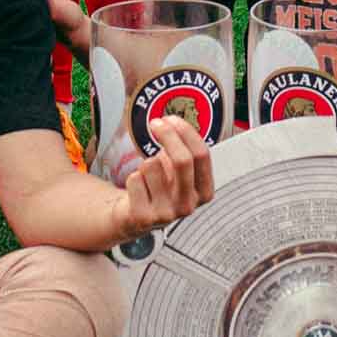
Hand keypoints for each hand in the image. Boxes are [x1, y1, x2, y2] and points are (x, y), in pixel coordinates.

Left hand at [111, 114, 214, 241]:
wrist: (137, 216)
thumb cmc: (160, 189)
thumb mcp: (179, 170)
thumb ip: (183, 149)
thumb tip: (172, 123)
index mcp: (203, 192)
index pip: (202, 155)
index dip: (186, 132)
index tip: (172, 119)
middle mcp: (188, 205)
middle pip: (183, 159)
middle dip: (167, 134)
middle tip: (156, 124)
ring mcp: (167, 214)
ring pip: (152, 166)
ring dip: (145, 164)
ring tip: (148, 177)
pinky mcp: (144, 217)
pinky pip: (135, 179)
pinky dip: (133, 178)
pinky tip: (138, 190)